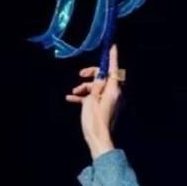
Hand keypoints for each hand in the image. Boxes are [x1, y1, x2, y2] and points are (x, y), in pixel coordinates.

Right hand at [65, 44, 123, 158]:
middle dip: (92, 74)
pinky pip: (95, 98)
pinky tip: (71, 98)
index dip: (112, 57)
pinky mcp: (104, 108)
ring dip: (86, 87)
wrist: (98, 139)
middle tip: (81, 74)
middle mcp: (115, 94)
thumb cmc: (95, 119)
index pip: (114, 69)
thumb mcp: (91, 99)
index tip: (112, 46)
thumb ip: (96, 85)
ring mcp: (110, 101)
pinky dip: (85, 97)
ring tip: (74, 92)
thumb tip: (100, 76)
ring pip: (98, 87)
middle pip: (104, 77)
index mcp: (114, 90)